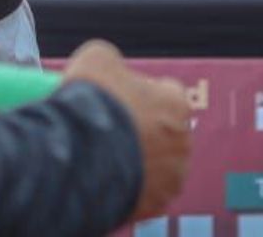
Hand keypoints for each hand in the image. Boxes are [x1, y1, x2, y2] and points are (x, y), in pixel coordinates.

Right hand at [65, 41, 191, 222]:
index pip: (167, 94)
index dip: (142, 96)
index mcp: (176, 102)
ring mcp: (171, 175)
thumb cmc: (92, 103)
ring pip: (157, 165)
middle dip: (142, 131)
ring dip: (138, 161)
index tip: (122, 101)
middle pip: (164, 132)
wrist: (80, 154)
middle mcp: (182, 140)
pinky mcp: (155, 204)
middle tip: (113, 132)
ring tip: (106, 159)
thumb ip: (112, 62)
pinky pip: (145, 193)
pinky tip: (106, 178)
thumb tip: (108, 67)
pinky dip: (130, 187)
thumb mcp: (97, 58)